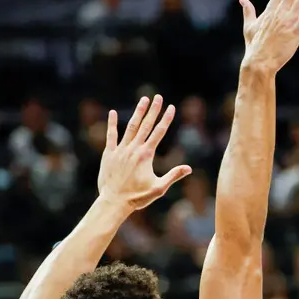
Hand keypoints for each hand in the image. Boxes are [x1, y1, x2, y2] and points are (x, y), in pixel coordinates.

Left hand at [97, 95, 191, 213]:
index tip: (171, 107)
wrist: (114, 202)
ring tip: (143, 99)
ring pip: (131, 127)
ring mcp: (121, 150)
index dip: (166, 119)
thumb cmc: (137, 197)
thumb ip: (173, 176)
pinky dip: (112, 123)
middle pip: (146, 125)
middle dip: (154, 110)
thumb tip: (189, 168)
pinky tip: (112, 112)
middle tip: (158, 97)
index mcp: (146, 155)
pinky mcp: (109, 154)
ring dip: (138, 112)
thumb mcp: (159, 189)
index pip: (159, 133)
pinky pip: (111, 135)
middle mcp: (134, 149)